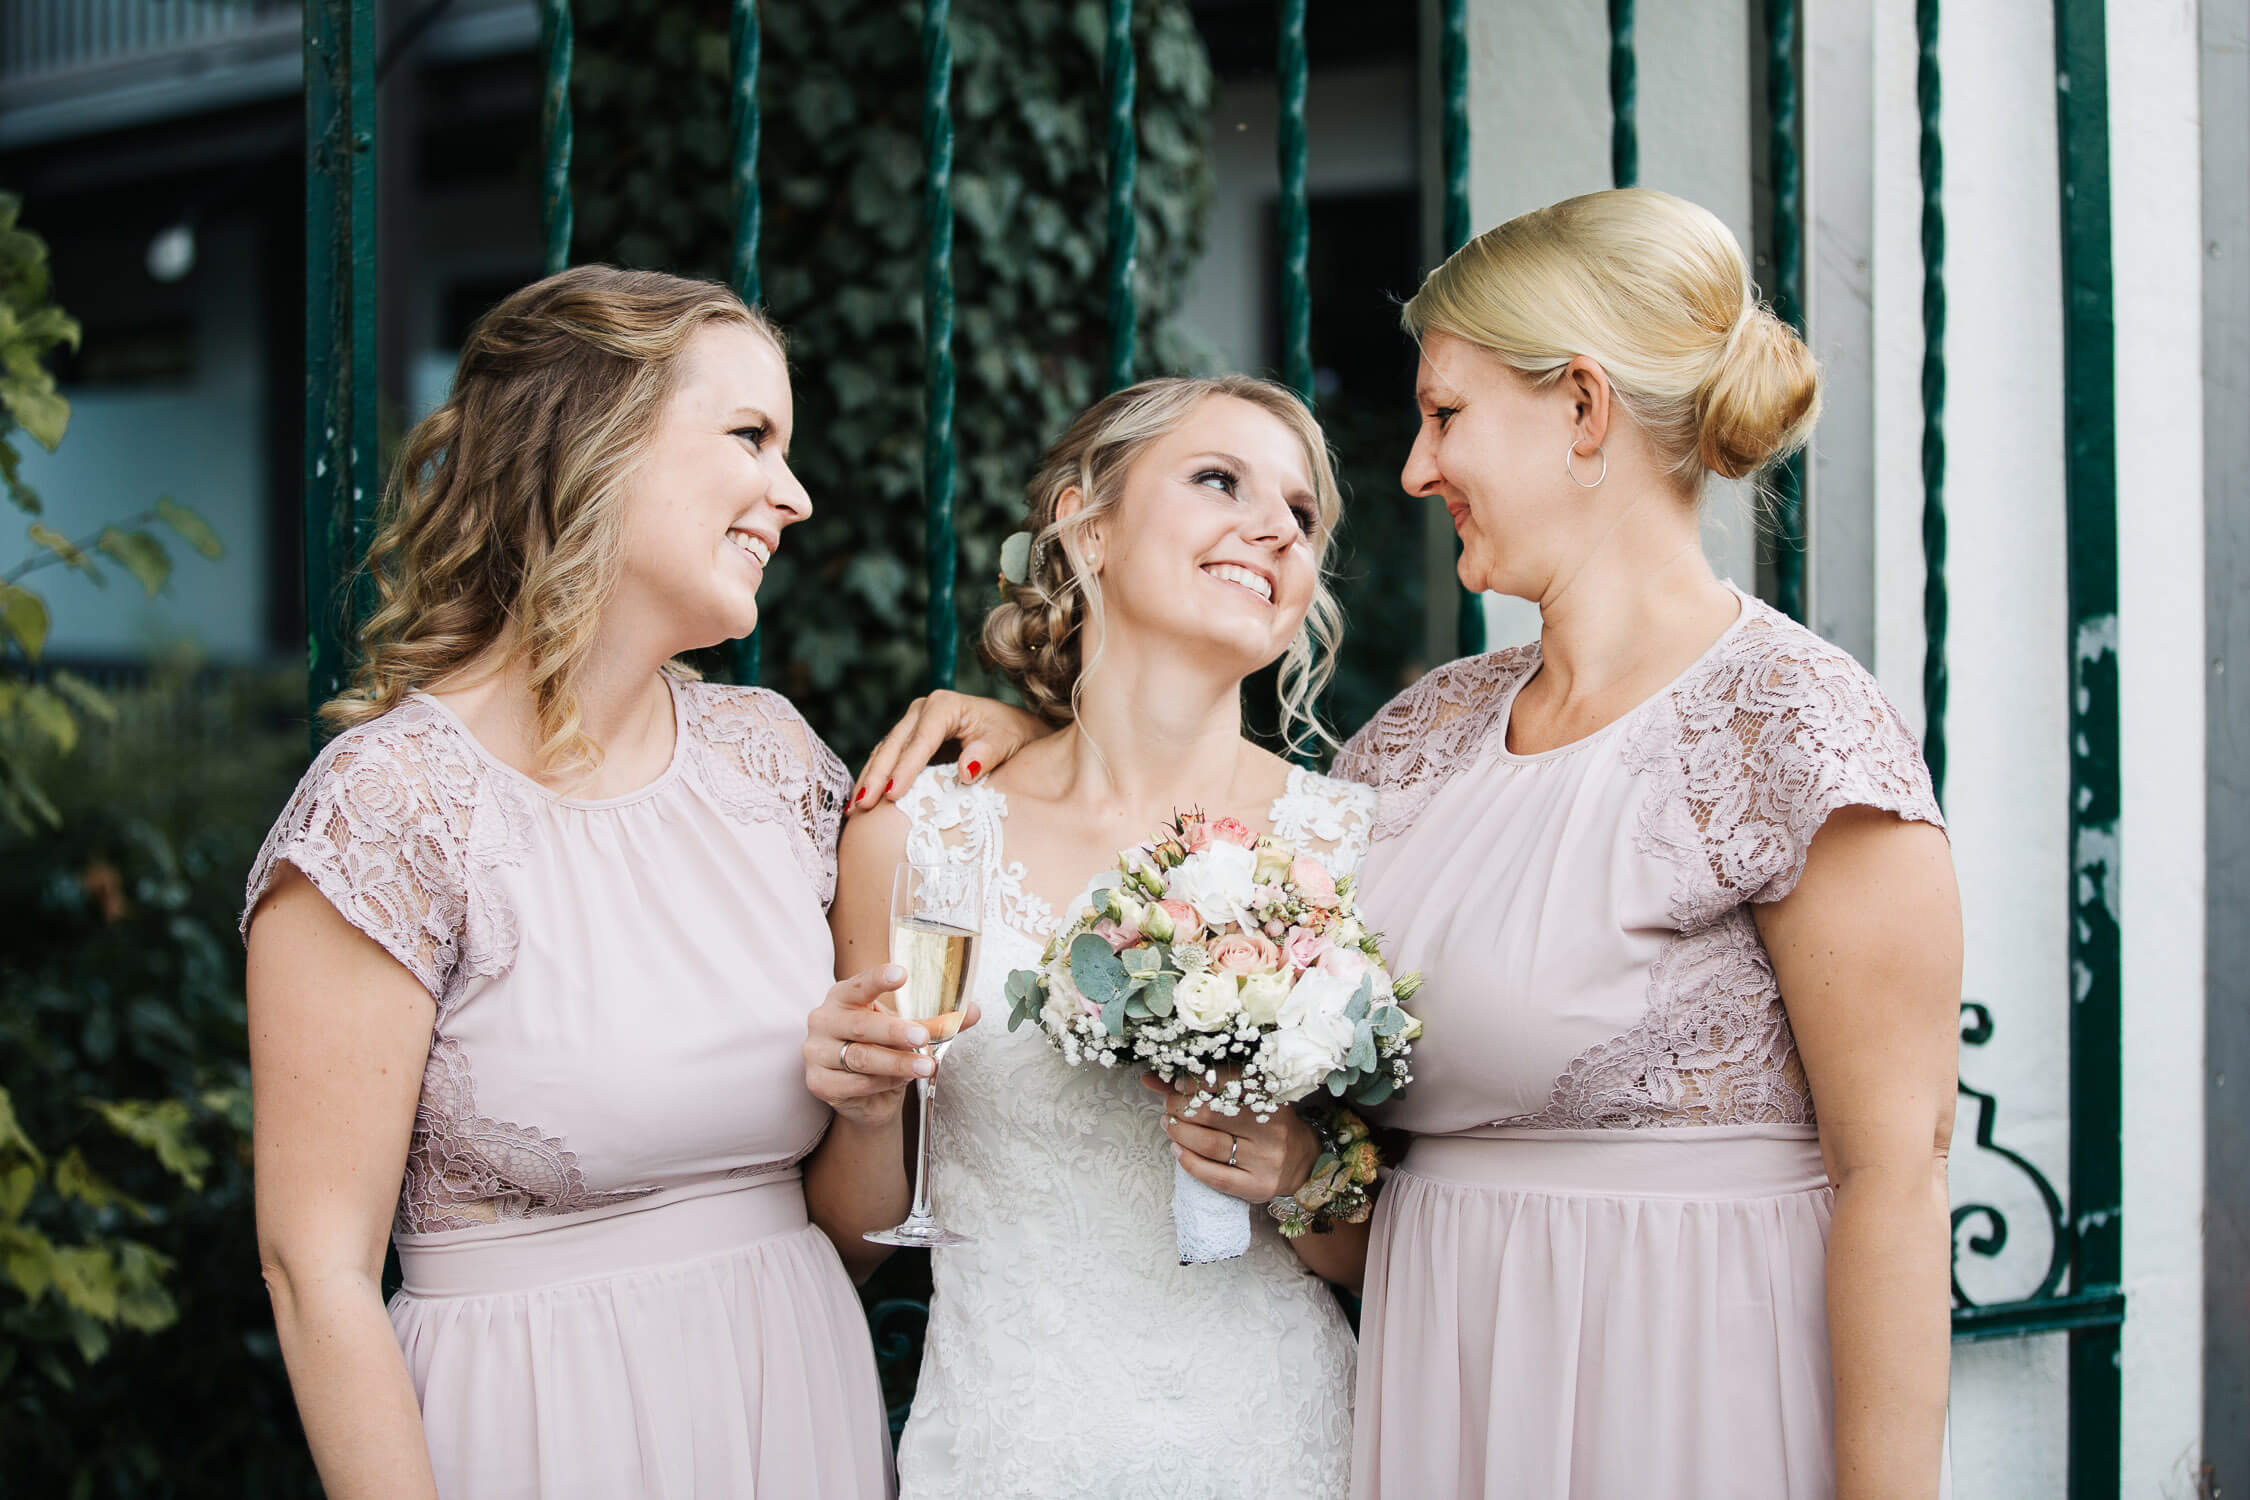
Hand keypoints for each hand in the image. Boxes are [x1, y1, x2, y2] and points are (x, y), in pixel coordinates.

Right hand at [804, 965, 982, 1127]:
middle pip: (862, 1026)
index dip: (879, 979)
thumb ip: (938, 1021)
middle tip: (923, 1037)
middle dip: (895, 1032)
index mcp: (844, 996)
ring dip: (897, 1063)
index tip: (902, 974)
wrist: (865, 1096)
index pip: (860, 984)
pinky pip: (855, 1083)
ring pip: (861, 1058)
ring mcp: (816, 1052)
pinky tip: (900, 1080)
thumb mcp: (908, 1031)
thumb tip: (973, 1010)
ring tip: (926, 1065)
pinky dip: (883, 1083)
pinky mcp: (817, 1082)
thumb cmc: (883, 1050)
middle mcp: (824, 1019)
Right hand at [849, 690, 1050, 813]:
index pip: (920, 740)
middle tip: (863, 805)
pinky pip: (887, 760)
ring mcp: (912, 725)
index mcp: (945, 705)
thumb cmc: (1012, 736)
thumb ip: (987, 753)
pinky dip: (875, 779)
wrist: (1015, 732)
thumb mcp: (1007, 742)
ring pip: (884, 752)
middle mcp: (923, 710)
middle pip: (894, 745)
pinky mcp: (909, 741)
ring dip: (869, 780)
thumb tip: (966, 770)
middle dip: (877, 775)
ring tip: (853, 810)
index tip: (893, 794)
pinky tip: (862, 801)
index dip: (905, 768)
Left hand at [1141, 1073, 1319, 1204]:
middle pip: (1213, 1114)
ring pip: (1210, 1145)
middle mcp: (1271, 1129)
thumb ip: (1204, 1087)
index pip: (1229, 1084)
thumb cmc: (1268, 1125)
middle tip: (1169, 1105)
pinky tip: (1177, 1151)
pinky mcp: (1257, 1186)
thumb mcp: (1248, 1100)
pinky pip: (1216, 1176)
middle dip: (1181, 1108)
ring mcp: (1265, 1160)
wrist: (1304, 1163)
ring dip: (1180, 1133)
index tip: (1177, 1083)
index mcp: (1272, 1099)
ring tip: (1169, 1124)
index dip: (1197, 1083)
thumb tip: (1153, 1079)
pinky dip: (1190, 1162)